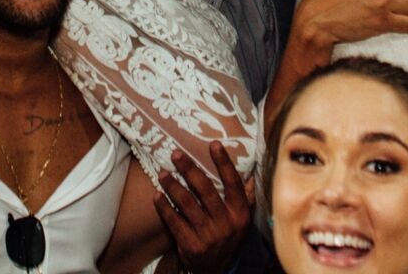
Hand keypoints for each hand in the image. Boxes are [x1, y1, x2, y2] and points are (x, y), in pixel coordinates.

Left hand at [153, 143, 254, 273]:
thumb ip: (246, 197)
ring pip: (188, 205)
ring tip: (163, 172)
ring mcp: (208, 236)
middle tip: (176, 154)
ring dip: (173, 186)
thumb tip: (250, 172)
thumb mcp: (241, 220)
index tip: (214, 145)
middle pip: (206, 191)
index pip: (233, 184)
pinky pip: (175, 222)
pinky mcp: (191, 246)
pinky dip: (165, 208)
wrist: (216, 271)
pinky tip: (157, 195)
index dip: (224, 164)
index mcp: (240, 214)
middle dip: (190, 170)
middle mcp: (226, 224)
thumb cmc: (228, 237)